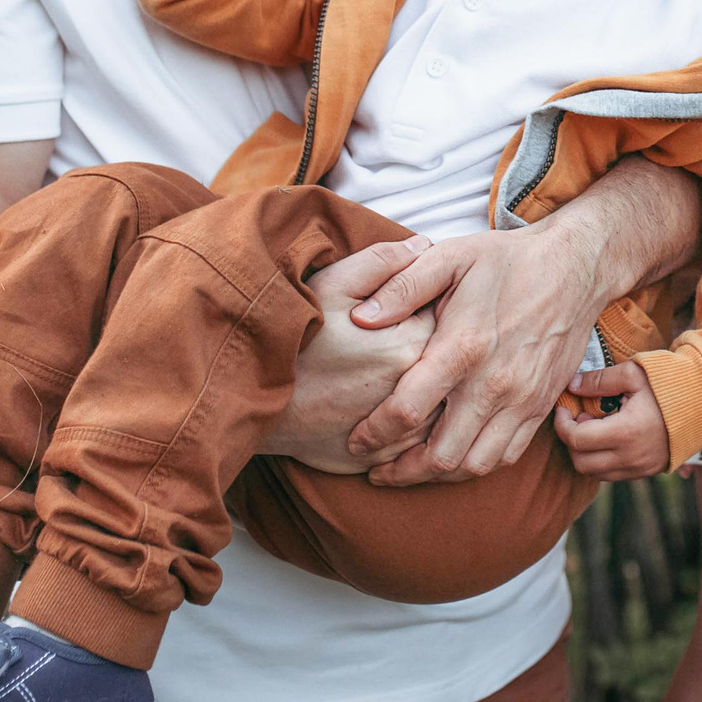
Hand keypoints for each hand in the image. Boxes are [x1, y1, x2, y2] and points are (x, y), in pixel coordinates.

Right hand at [255, 239, 436, 473]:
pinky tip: (390, 407)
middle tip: (393, 343)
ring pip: (439, 406)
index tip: (408, 310)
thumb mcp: (332, 286)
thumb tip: (424, 244)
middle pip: (447, 365)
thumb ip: (382, 261)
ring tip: (393, 375)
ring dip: (432, 391)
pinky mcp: (387, 457)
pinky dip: (413, 425)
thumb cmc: (294, 341)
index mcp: (411, 343)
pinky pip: (418, 440)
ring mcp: (404, 430)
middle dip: (433, 351)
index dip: (427, 310)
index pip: (446, 319)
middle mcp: (416, 390)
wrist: (253, 403)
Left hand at [343, 222, 620, 485]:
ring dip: (437, 475)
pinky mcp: (541, 406)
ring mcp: (523, 399)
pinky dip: (475, 466)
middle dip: (401, 471)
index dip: (374, 434)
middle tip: (376, 469)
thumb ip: (401, 287)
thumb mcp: (450, 257)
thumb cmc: (506, 260)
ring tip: (410, 469)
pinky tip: (454, 455)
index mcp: (464, 346)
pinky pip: (506, 456)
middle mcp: (495, 382)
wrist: (576, 266)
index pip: (408, 410)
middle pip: (441, 455)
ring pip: (474, 465)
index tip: (356, 440)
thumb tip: (359, 318)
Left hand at [553, 362, 669, 480]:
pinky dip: (602, 460)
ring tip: (597, 426)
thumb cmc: (670, 384)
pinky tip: (611, 436)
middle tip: (580, 418)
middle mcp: (631, 457)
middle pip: (581, 463)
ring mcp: (640, 468)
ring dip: (586, 453)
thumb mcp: (633, 373)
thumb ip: (599, 380)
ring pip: (595, 473)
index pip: (576, 440)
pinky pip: (613, 474)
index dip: (562, 424)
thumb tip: (572, 386)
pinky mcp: (647, 472)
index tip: (563, 409)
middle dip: (572, 441)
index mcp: (625, 432)